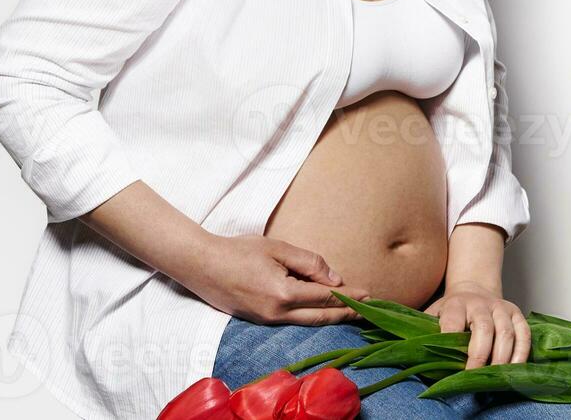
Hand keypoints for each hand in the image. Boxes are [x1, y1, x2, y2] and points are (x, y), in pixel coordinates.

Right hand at [184, 234, 371, 325]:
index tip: (368, 295)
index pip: (325, 297)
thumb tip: (334, 280)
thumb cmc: (238, 251)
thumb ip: (308, 262)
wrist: (202, 265)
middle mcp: (278, 313)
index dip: (349, 296)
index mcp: (284, 293)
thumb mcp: (277, 248)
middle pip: (321, 316)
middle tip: (368, 311)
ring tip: (351, 313)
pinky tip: (322, 311)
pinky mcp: (260, 320)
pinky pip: (293, 321)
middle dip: (346, 314)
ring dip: (331, 317)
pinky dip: (311, 316)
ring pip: (308, 321)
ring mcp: (267, 320)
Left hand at [424, 283, 530, 367]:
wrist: (473, 288)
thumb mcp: (433, 314)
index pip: (452, 322)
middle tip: (474, 375)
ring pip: (505, 332)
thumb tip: (413, 355)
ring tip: (495, 377)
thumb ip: (425, 331)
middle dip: (479, 355)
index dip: (452, 340)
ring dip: (501, 358)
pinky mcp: (516, 312)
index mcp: (455, 304)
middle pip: (483, 328)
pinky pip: (523, 333)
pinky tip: (514, 368)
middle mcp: (479, 303)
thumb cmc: (451, 310)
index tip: (451, 363)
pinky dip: (521, 352)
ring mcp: (500, 307)